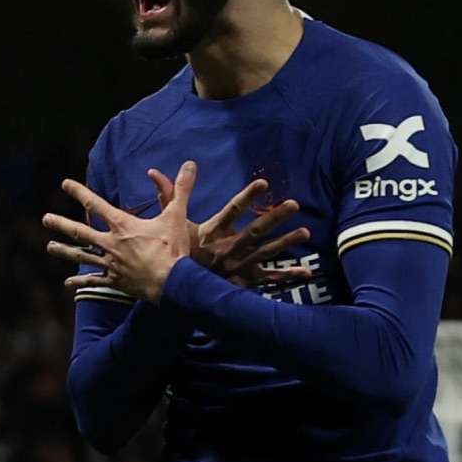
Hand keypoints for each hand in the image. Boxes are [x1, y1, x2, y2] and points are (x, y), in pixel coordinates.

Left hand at [43, 161, 196, 303]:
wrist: (173, 283)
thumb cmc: (173, 248)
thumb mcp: (177, 215)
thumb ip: (181, 189)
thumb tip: (190, 164)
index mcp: (122, 225)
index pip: (95, 204)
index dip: (79, 192)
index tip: (64, 184)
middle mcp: (110, 244)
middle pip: (80, 231)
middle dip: (61, 223)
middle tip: (45, 219)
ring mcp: (111, 264)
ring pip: (81, 256)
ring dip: (64, 251)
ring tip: (49, 247)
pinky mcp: (115, 281)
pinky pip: (93, 281)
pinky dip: (80, 281)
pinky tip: (68, 283)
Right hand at [147, 169, 311, 288]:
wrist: (176, 290)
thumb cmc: (177, 252)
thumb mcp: (172, 223)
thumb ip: (168, 195)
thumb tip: (154, 171)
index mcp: (214, 231)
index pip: (234, 209)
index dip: (248, 196)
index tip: (264, 183)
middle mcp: (230, 247)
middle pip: (256, 230)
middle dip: (276, 218)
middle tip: (294, 203)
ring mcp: (240, 265)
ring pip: (267, 252)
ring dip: (287, 242)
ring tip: (306, 232)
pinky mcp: (247, 281)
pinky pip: (270, 279)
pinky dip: (288, 276)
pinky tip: (307, 271)